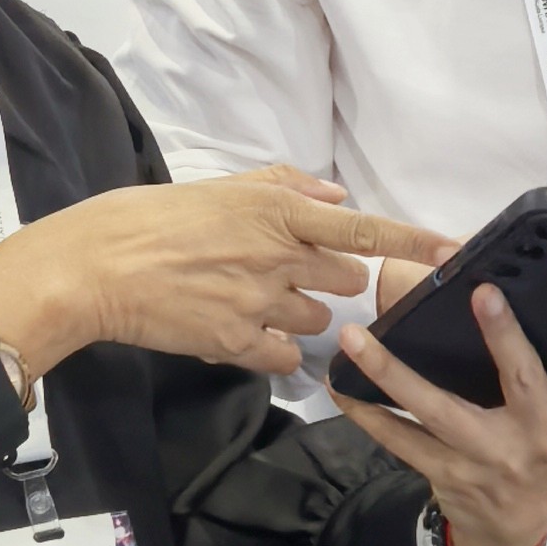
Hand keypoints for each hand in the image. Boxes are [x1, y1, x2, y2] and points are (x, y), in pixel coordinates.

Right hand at [0, 168, 450, 382]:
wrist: (94, 268)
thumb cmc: (147, 220)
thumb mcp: (217, 188)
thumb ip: (282, 187)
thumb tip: (333, 193)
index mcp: (276, 211)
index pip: (360, 228)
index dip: (411, 242)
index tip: (452, 252)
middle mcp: (278, 256)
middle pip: (345, 283)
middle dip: (327, 283)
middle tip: (282, 276)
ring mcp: (261, 303)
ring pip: (319, 324)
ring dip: (299, 319)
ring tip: (249, 304)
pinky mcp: (238, 343)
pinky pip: (287, 358)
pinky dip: (274, 352)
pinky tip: (241, 334)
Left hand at [329, 287, 546, 545]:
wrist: (514, 532)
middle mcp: (538, 436)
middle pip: (523, 381)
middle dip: (505, 338)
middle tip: (483, 292)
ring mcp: (489, 457)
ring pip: (438, 410)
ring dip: (392, 373)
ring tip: (356, 338)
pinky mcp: (448, 473)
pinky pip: (400, 440)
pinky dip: (368, 414)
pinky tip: (343, 385)